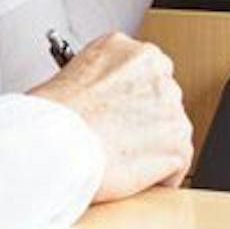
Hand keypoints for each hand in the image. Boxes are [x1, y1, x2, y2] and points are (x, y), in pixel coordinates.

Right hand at [26, 33, 191, 201]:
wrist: (53, 145)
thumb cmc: (50, 118)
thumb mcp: (69, 76)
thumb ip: (98, 84)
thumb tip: (100, 106)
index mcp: (127, 50)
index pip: (144, 74)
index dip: (129, 100)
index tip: (117, 114)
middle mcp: (155, 73)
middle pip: (161, 101)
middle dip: (142, 122)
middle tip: (115, 140)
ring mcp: (171, 108)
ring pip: (170, 133)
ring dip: (150, 149)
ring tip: (117, 162)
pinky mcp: (178, 144)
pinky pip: (175, 166)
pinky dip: (157, 177)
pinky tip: (130, 178)